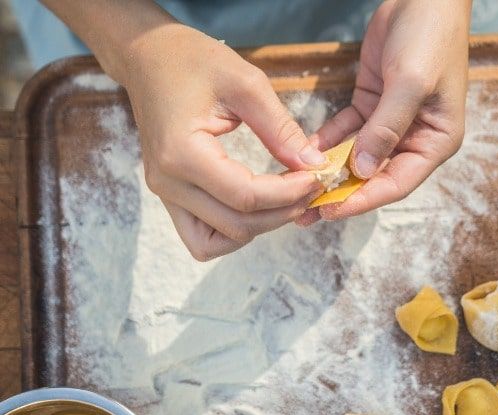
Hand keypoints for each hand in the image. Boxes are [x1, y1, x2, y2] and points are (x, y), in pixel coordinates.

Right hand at [124, 24, 324, 259]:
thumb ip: (280, 129)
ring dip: (258, 228)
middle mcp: (168, 182)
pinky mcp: (170, 195)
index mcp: (181, 152)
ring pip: (217, 241)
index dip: (289, 194)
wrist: (148, 57)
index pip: (245, 196)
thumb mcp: (246, 84)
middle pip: (236, 225)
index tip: (317, 176)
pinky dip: (233, 231)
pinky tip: (258, 206)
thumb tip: (313, 164)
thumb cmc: (193, 60)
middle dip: (281, 212)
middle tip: (311, 187)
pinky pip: (202, 236)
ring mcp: (165, 193)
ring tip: (286, 199)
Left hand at [297, 0, 470, 225]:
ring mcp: (392, 122)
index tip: (330, 210)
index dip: (363, 200)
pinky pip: (346, 130)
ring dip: (330, 172)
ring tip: (298, 191)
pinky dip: (327, 141)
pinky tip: (303, 152)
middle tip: (305, 211)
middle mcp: (415, 137)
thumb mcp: (411, 84)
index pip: (397, 183)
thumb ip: (386, 128)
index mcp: (435, 141)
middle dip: (341, 192)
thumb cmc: (429, 39)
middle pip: (374, 176)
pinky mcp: (372, 104)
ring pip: (357, 156)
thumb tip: (360, 170)